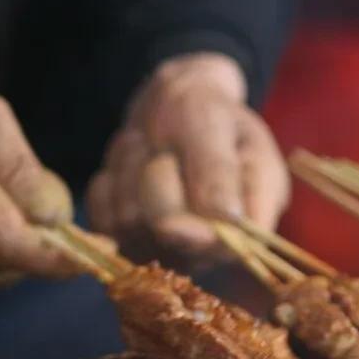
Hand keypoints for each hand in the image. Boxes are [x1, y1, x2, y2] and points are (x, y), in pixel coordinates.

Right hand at [0, 79, 78, 292]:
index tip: (104, 249)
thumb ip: (19, 164)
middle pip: (16, 257)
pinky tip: (0, 225)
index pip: (9, 237)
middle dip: (59, 248)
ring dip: (33, 247)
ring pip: (11, 267)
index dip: (61, 253)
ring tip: (19, 207)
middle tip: (87, 233)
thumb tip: (55, 215)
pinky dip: (12, 256)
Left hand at [87, 53, 289, 260]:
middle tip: (168, 151)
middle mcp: (216, 245)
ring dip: (131, 174)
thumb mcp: (215, 123)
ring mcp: (173, 249)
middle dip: (158, 178)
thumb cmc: (206, 110)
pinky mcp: (134, 244)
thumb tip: (226, 220)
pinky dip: (111, 185)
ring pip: (130, 221)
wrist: (171, 108)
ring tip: (152, 152)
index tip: (170, 213)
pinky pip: (104, 220)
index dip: (197, 233)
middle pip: (170, 232)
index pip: (230, 247)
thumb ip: (218, 170)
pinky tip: (133, 168)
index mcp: (254, 218)